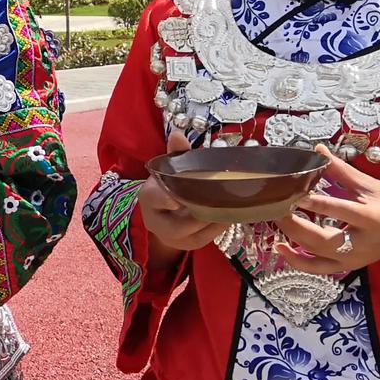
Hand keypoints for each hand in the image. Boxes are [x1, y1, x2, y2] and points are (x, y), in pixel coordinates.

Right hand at [136, 131, 230, 254]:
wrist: (162, 215)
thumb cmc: (167, 187)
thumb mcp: (168, 170)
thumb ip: (175, 154)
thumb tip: (178, 134)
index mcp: (149, 199)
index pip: (153, 199)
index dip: (164, 199)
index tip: (177, 198)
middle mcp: (157, 223)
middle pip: (177, 225)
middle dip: (199, 213)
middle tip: (218, 198)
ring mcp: (173, 238)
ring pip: (195, 234)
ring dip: (213, 219)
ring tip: (230, 204)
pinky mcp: (190, 245)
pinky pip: (207, 238)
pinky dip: (220, 225)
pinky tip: (230, 212)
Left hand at [273, 144, 379, 274]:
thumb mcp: (370, 186)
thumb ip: (342, 171)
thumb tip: (317, 151)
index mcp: (371, 218)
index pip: (339, 210)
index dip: (315, 203)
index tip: (293, 194)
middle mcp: (361, 243)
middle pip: (323, 239)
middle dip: (295, 225)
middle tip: (275, 208)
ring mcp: (353, 259)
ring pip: (317, 255)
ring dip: (292, 239)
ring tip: (274, 220)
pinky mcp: (347, 267)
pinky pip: (319, 269)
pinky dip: (298, 262)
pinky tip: (280, 248)